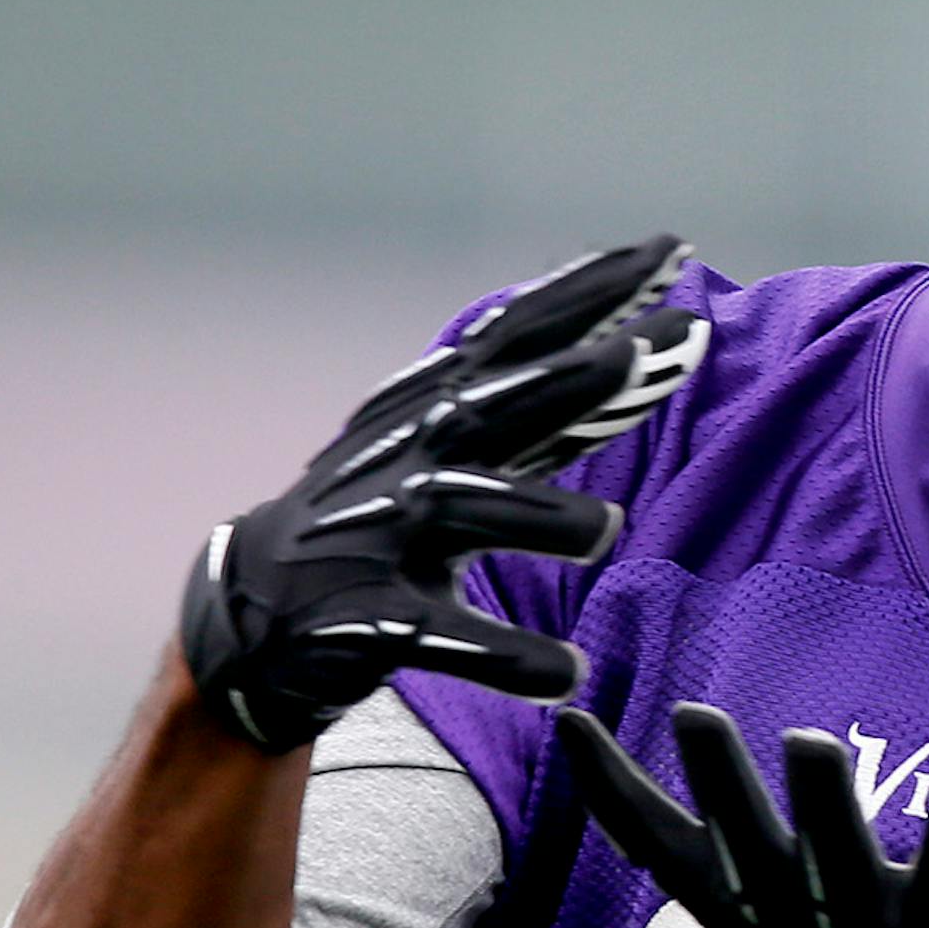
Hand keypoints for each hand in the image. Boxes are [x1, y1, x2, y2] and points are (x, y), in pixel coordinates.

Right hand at [178, 236, 708, 752]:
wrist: (258, 610)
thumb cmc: (389, 515)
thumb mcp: (463, 450)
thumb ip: (551, 410)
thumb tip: (646, 351)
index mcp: (442, 409)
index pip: (524, 336)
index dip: (592, 295)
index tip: (670, 253)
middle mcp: (413, 456)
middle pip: (494, 404)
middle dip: (566, 378)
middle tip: (640, 353)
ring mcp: (386, 535)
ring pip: (464, 510)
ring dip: (539, 517)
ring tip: (608, 529)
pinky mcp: (372, 620)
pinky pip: (446, 639)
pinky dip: (507, 657)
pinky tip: (566, 674)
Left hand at [557, 703, 928, 927]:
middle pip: (832, 870)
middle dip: (820, 811)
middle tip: (807, 745)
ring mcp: (777, 925)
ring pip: (743, 857)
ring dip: (718, 794)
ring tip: (697, 720)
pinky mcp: (724, 908)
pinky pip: (662, 853)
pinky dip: (617, 796)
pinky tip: (573, 729)